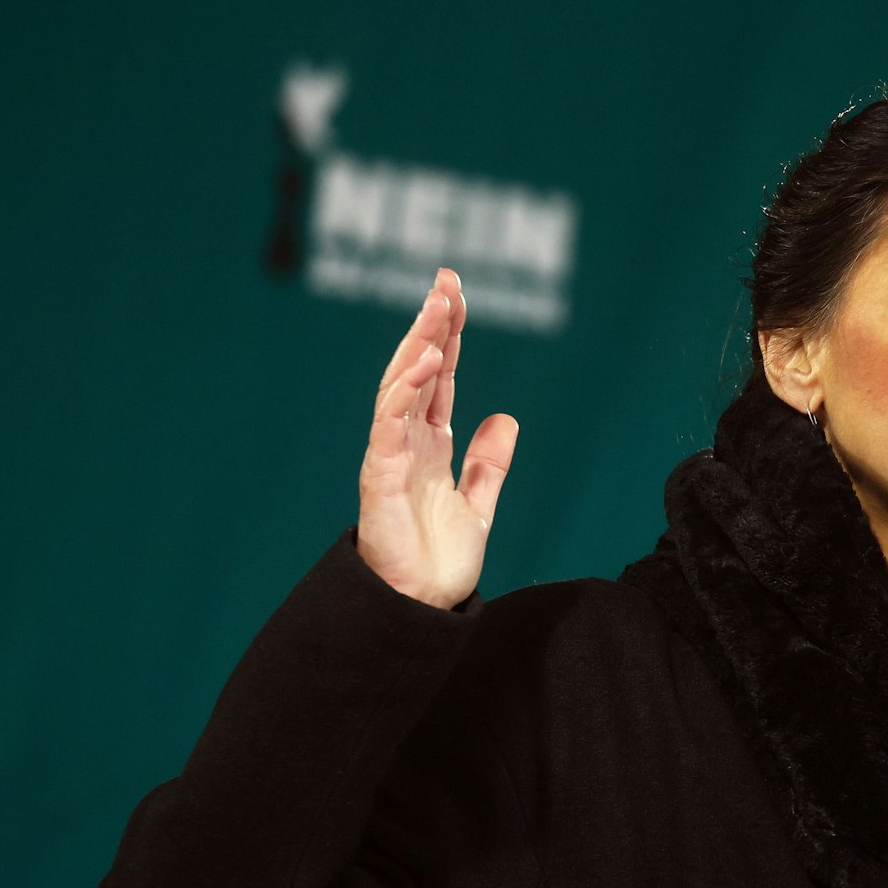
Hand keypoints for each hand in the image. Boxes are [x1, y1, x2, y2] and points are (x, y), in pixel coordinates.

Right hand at [356, 268, 517, 607]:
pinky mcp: (382, 474)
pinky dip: (407, 390)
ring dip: (419, 344)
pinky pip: (392, 422)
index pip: (440, 377)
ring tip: (439, 308)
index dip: (448, 337)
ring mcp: (391, 454)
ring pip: (402, 386)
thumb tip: (505, 419)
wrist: (421, 606)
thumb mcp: (478, 504)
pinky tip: (428, 363)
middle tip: (446, 281)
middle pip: (418, 370)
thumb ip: (489, 464)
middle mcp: (407, 442)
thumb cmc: (439, 562)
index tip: (457, 295)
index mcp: (430, 444)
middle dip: (431, 324)